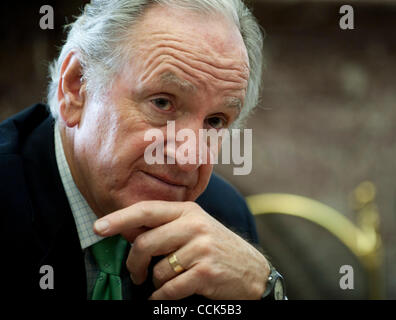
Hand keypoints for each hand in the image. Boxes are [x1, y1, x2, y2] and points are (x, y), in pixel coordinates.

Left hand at [93, 200, 269, 299]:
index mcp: (188, 211)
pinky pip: (169, 289)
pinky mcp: (206, 272)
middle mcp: (194, 225)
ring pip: (157, 270)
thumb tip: (129, 231)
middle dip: (133, 264)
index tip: (98, 227)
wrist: (252, 269)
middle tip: (135, 274)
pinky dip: (161, 298)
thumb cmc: (216, 247)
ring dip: (155, 282)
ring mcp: (201, 248)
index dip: (119, 218)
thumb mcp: (195, 227)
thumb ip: (166, 226)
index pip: (146, 211)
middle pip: (145, 243)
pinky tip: (166, 296)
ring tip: (167, 281)